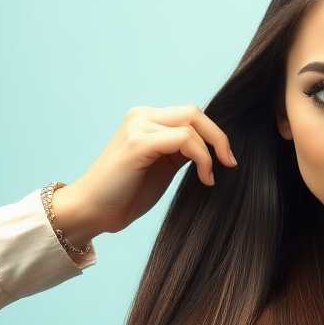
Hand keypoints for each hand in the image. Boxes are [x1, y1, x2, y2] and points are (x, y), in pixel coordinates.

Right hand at [51, 105, 235, 246]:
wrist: (93, 211)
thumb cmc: (126, 193)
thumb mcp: (163, 166)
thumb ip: (182, 150)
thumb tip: (215, 146)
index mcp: (147, 119)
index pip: (191, 114)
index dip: (215, 135)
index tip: (227, 161)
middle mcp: (141, 116)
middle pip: (194, 112)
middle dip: (219, 138)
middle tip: (229, 164)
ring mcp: (137, 126)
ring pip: (191, 125)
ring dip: (210, 153)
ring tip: (208, 179)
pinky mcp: (137, 142)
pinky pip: (184, 140)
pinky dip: (202, 158)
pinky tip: (203, 179)